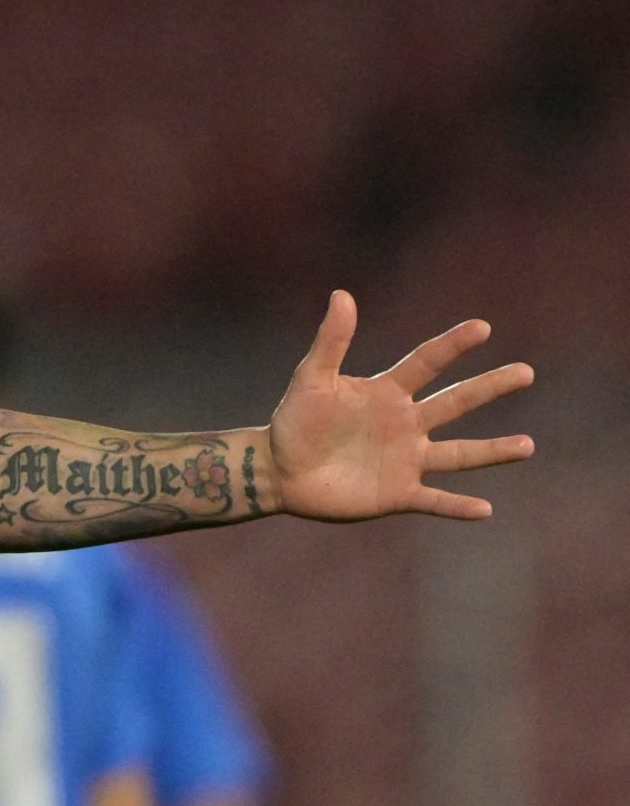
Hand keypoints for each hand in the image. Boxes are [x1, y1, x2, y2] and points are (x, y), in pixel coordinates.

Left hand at [267, 291, 533, 520]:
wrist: (277, 471)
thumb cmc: (293, 421)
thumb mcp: (311, 379)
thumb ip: (331, 342)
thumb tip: (341, 295)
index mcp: (388, 393)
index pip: (427, 363)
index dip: (451, 345)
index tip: (481, 327)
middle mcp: (406, 424)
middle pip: (456, 402)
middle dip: (490, 387)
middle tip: (525, 373)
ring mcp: (405, 459)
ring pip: (458, 454)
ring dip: (492, 451)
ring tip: (527, 446)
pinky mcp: (396, 494)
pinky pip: (433, 500)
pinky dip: (457, 506)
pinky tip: (485, 510)